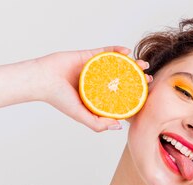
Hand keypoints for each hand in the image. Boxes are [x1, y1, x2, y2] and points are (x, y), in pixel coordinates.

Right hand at [35, 47, 151, 131]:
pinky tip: (127, 51)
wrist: (44, 79)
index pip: (118, 98)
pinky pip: (106, 52)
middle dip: (137, 80)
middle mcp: (97, 83)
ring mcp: (94, 69)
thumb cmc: (59, 99)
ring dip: (132, 64)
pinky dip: (117, 50)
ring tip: (143, 65)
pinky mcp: (89, 55)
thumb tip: (118, 126)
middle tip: (148, 80)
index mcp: (97, 98)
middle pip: (121, 80)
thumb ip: (98, 124)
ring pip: (117, 65)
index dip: (132, 97)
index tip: (144, 97)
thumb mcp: (81, 116)